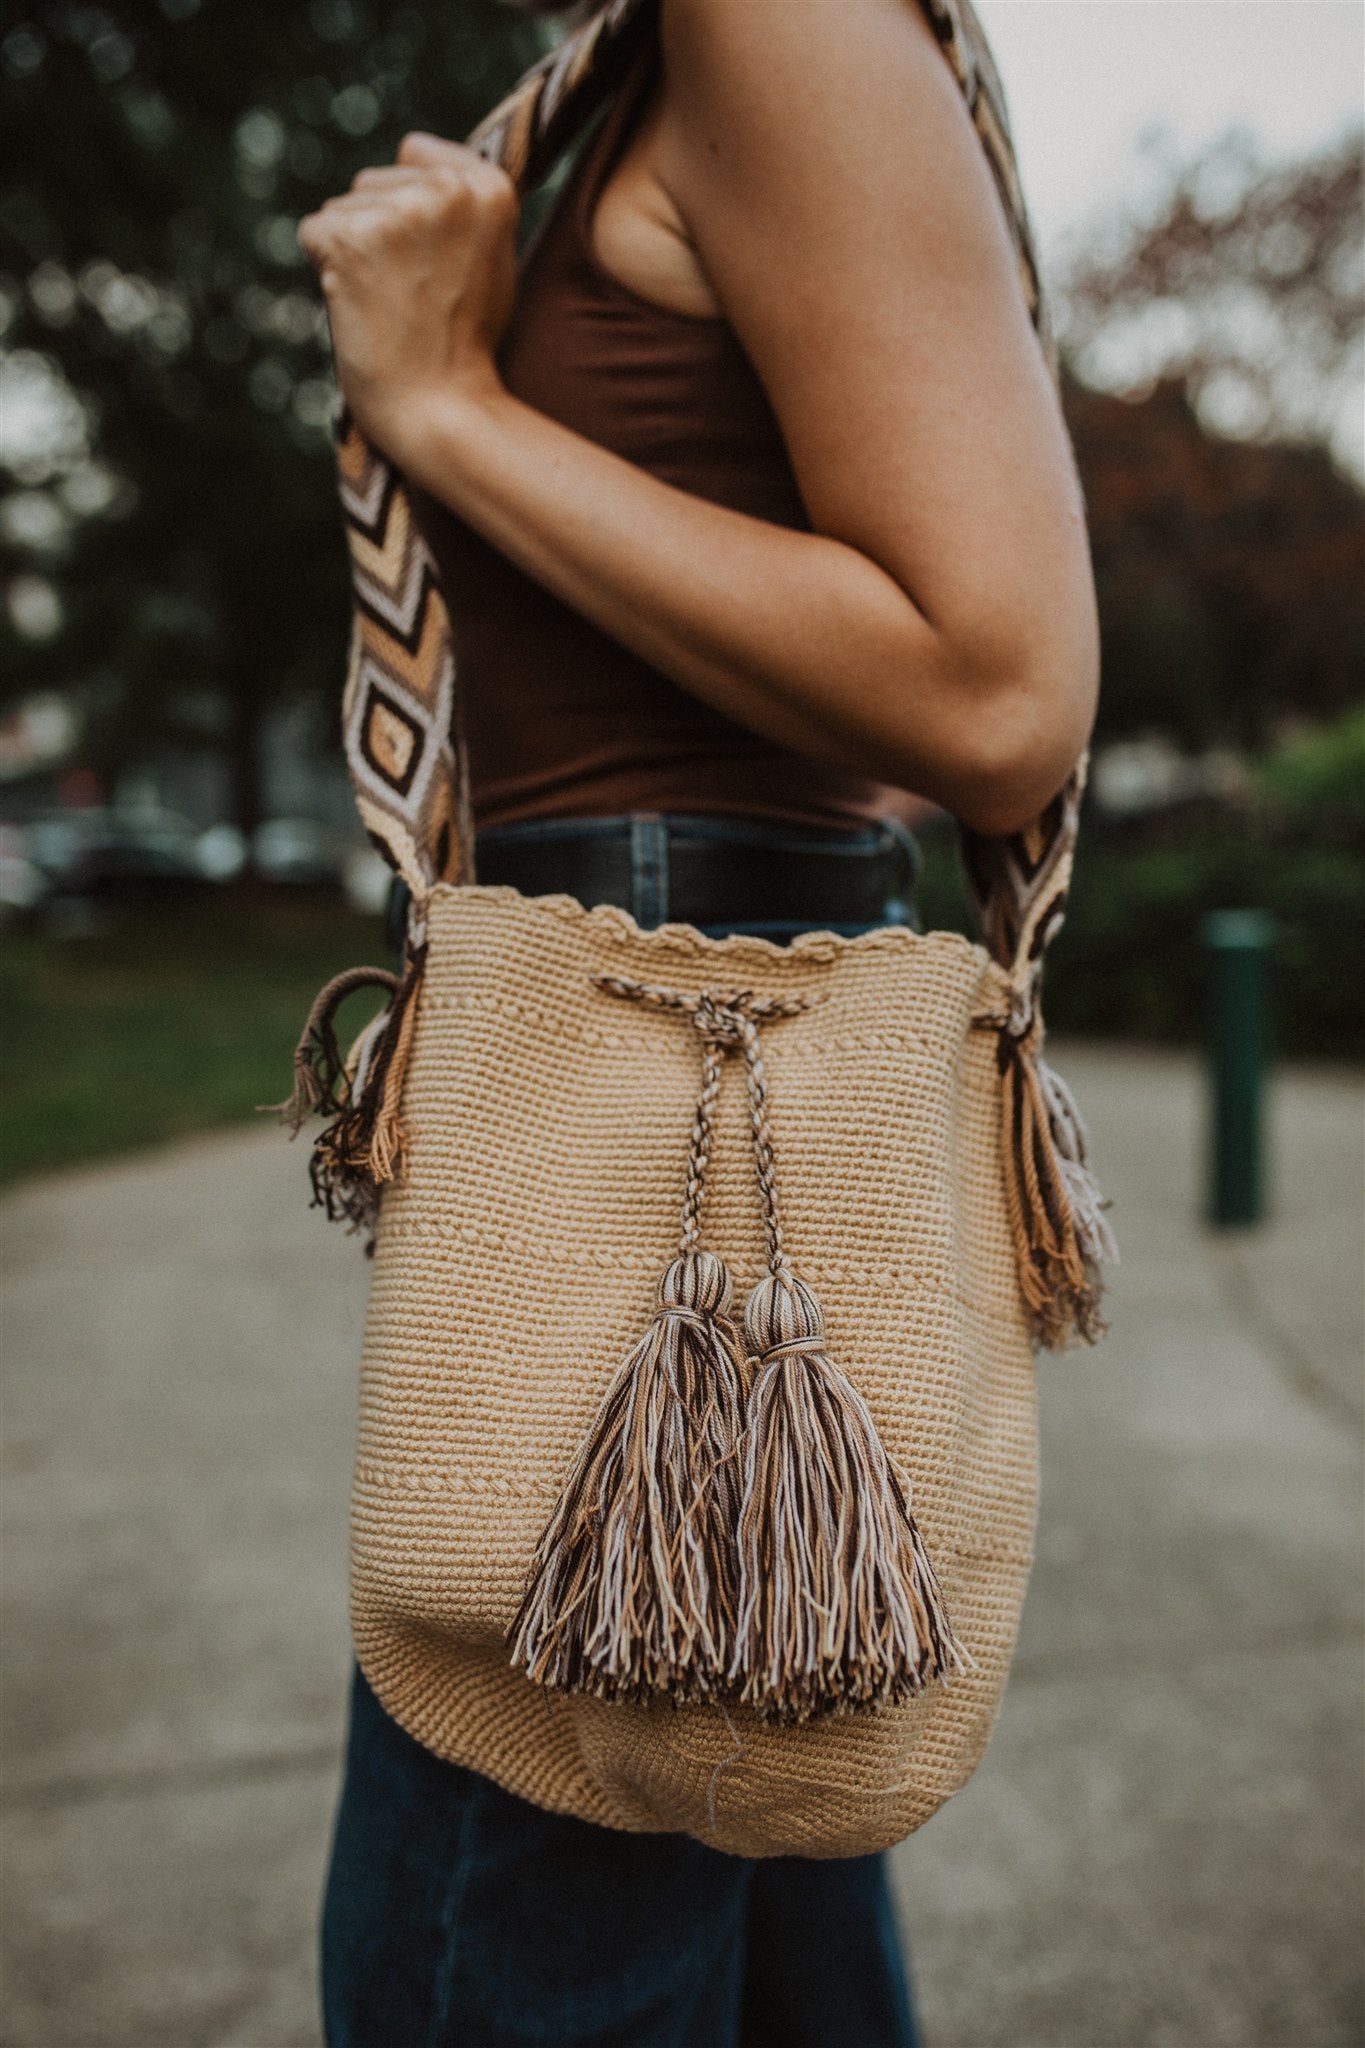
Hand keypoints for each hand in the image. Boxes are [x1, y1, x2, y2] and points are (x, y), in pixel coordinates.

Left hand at [298, 133, 518, 459]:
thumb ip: (461, 206)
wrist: (442, 409)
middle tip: (412, 295)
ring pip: (343, 208)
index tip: (432, 260)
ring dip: (352, 253)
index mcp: (490, 187)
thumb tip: (411, 155)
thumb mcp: (490, 259)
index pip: (415, 152)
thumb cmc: (464, 347)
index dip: (412, 206)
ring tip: (390, 304)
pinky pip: (313, 232)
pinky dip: (324, 270)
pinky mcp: (352, 238)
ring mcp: (398, 211)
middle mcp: (447, 189)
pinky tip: (361, 308)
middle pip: (375, 181)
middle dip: (380, 230)